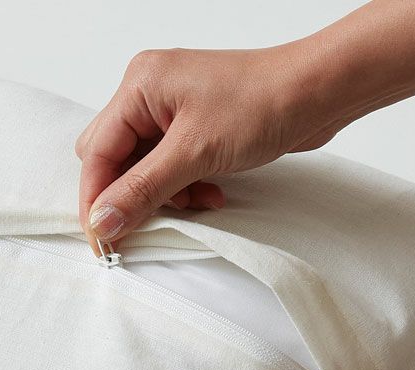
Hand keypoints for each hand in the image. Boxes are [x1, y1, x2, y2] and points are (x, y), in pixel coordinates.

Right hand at [74, 43, 335, 251]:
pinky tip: (211, 192)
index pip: (97, 152)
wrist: (318, 94)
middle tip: (146, 221)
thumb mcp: (194, 153)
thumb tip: (102, 221)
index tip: (101, 238)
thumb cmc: (264, 103)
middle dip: (132, 194)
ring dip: (165, 194)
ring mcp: (172, 111)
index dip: (96, 198)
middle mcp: (150, 95)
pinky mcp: (193, 128)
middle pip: (114, 160)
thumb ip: (142, 190)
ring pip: (143, 169)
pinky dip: (185, 187)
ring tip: (197, 200)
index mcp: (140, 87)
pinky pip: (170, 168)